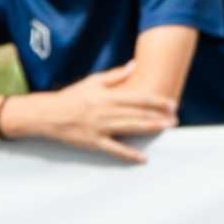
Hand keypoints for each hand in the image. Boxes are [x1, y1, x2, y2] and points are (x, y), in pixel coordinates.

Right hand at [24, 73, 179, 161]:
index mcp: (107, 96)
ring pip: (129, 128)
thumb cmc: (72, 96)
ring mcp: (100, 128)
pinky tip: (143, 158)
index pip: (137, 98)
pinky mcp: (93, 142)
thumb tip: (134, 65)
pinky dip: (129, 155)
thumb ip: (115, 75)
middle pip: (136, 114)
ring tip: (165, 129)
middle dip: (158, 116)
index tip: (171, 103)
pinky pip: (114, 149)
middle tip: (175, 119)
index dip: (156, 102)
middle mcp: (105, 111)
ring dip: (149, 129)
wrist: (48, 114)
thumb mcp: (92, 81)